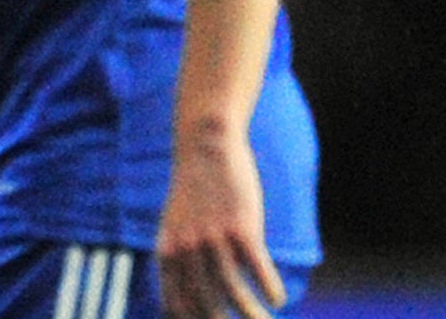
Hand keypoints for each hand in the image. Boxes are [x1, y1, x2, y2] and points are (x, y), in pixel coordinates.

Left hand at [156, 127, 285, 317]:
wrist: (204, 144)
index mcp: (167, 251)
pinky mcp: (242, 227)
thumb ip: (178, 258)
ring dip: (255, 317)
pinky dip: (271, 290)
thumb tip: (179, 296)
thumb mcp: (175, 224)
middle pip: (207, 306)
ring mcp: (214, 238)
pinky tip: (278, 298)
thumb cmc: (194, 191)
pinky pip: (260, 271)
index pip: (176, 306)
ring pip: (235, 294)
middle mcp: (187, 249)